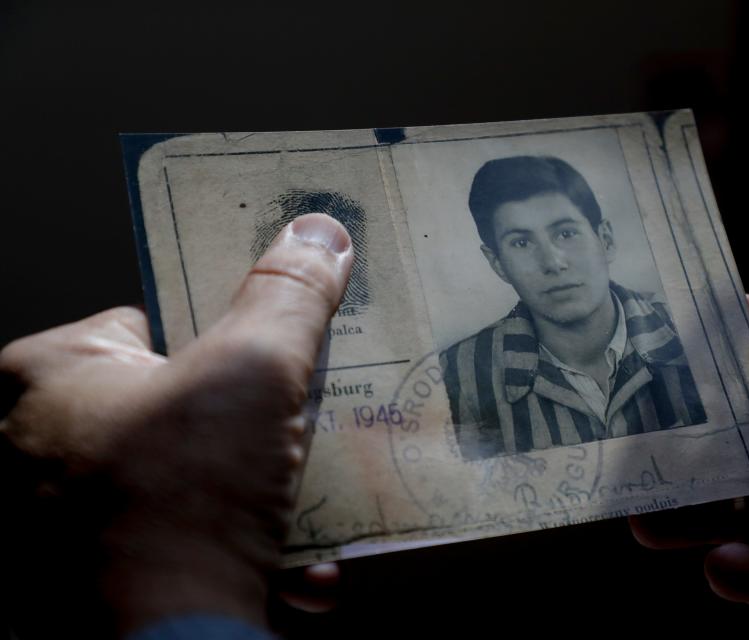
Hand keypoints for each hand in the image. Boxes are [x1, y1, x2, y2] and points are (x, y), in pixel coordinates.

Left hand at [0, 213, 352, 637]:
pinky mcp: (93, 580)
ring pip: (186, 481)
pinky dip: (233, 551)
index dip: (221, 335)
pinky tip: (283, 565)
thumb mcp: (254, 373)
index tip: (269, 355)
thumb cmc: (181, 506)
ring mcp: (61, 522)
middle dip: (248, 429)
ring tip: (296, 504)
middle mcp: (37, 448)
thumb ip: (287, 296)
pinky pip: (180, 542)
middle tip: (295, 432)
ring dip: (253, 498)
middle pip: (176, 406)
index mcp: (49, 377)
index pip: (149, 323)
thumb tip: (319, 234)